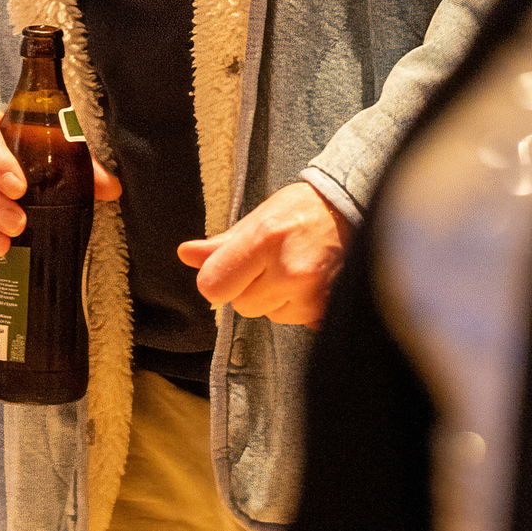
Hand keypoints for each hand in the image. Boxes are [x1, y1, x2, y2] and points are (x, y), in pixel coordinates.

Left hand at [178, 181, 351, 326]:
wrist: (350, 213)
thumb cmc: (298, 212)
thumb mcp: (256, 219)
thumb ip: (220, 244)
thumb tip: (186, 255)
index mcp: (263, 240)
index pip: (214, 286)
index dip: (218, 279)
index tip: (229, 269)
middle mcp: (288, 271)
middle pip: (242, 305)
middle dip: (250, 288)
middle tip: (270, 263)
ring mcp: (311, 295)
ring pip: (270, 316)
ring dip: (276, 300)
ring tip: (294, 269)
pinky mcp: (327, 312)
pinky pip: (295, 323)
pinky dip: (297, 309)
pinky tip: (309, 284)